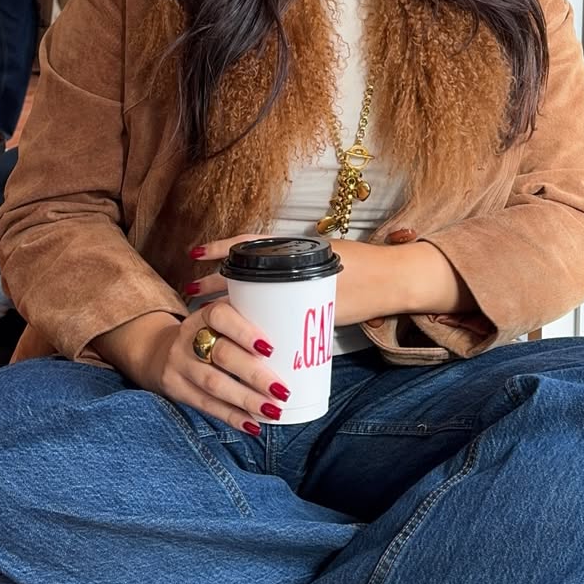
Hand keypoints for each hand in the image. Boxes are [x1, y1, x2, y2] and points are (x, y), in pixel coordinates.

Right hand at [115, 303, 289, 433]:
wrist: (159, 350)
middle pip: (222, 355)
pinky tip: (252, 424)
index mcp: (203, 315)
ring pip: (213, 383)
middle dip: (254, 374)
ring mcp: (179, 364)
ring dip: (246, 399)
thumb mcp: (220, 319)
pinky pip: (205, 404)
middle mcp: (188, 337)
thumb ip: (249, 319)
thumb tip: (299, 333)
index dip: (244, 331)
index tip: (270, 348)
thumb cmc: (208, 334)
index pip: (220, 315)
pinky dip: (231, 416)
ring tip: (273, 410)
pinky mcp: (175, 388)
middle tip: (282, 390)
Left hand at [187, 234, 466, 324]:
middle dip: (214, 284)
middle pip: (244, 274)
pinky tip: (242, 340)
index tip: (195, 252)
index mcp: (297, 248)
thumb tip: (272, 274)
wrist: (393, 281)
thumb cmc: (365, 266)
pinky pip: (278, 325)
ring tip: (202, 311)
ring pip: (256, 298)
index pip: (250, 244)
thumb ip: (301, 263)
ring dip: (226, 308)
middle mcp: (295, 269)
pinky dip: (257, 333)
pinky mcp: (312, 317)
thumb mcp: (327, 256)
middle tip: (190, 289)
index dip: (222, 247)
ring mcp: (302, 292)